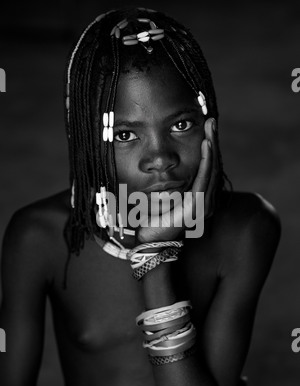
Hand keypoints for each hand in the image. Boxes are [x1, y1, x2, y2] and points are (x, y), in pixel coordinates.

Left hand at [136, 118, 218, 242]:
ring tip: (210, 127)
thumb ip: (168, 181)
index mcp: (199, 197)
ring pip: (211, 169)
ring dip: (212, 146)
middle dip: (213, 141)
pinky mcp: (196, 207)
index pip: (208, 168)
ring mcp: (203, 204)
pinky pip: (203, 178)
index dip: (209, 147)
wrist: (147, 240)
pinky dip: (206, 160)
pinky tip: (205, 145)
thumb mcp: (162, 194)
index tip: (206, 128)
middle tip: (211, 121)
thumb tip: (160, 163)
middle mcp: (206, 200)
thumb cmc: (151, 218)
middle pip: (213, 165)